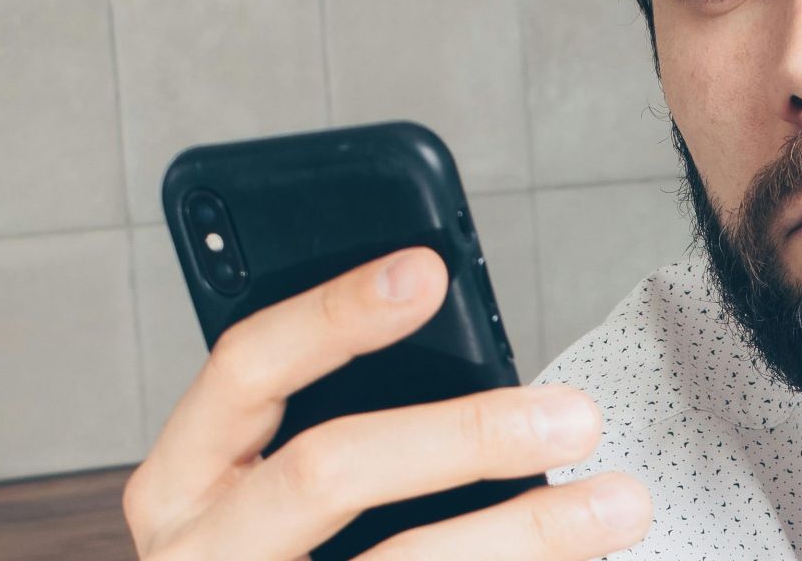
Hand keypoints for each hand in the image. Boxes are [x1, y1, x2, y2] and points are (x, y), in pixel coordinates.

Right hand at [122, 246, 651, 558]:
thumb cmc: (278, 555)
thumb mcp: (275, 485)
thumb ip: (342, 418)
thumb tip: (471, 350)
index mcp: (182, 479)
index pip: (247, 366)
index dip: (334, 312)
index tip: (429, 269)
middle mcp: (199, 551)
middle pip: (328, 469)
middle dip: (467, 434)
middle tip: (577, 417)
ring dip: (528, 533)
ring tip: (619, 504)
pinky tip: (577, 560)